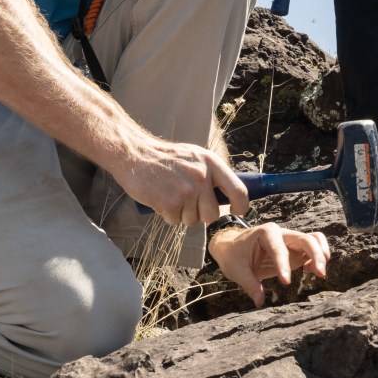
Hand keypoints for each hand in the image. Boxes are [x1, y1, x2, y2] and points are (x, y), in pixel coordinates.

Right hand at [112, 137, 249, 226]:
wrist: (135, 155)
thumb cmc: (166, 158)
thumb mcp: (195, 157)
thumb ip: (212, 174)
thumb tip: (230, 195)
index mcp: (212, 163)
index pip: (239, 191)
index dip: (241, 206)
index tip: (236, 210)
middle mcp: (202, 177)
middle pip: (213, 214)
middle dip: (201, 214)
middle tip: (188, 202)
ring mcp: (186, 191)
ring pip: (193, 220)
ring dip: (182, 214)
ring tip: (171, 196)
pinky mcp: (170, 203)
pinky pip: (176, 222)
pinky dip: (168, 215)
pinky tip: (161, 199)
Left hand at [209, 221, 331, 306]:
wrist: (231, 246)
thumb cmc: (234, 256)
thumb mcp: (237, 270)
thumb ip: (250, 285)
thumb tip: (260, 302)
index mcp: (265, 233)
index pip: (278, 248)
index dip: (284, 264)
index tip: (286, 282)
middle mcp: (281, 233)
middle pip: (305, 238)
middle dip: (315, 254)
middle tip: (320, 274)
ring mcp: (289, 240)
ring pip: (314, 239)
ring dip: (321, 254)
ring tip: (319, 273)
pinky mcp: (294, 249)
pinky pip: (312, 247)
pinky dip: (317, 257)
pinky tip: (310, 272)